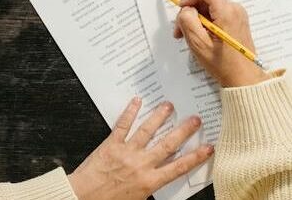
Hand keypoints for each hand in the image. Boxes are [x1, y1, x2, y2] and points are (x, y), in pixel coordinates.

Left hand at [69, 97, 212, 199]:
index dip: (196, 157)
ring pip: (147, 131)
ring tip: (170, 105)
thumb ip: (149, 187)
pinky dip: (130, 112)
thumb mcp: (136, 199)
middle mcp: (141, 164)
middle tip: (196, 119)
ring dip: (160, 117)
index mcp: (150, 181)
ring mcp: (127, 152)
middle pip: (168, 145)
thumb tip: (160, 178)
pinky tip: (137, 101)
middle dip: (184, 131)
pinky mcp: (111, 145)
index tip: (209, 147)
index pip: (179, 167)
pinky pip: (122, 125)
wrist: (83, 198)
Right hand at [173, 0, 268, 86]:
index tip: (183, 12)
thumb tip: (186, 9)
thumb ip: (188, 21)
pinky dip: (205, 23)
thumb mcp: (198, 44)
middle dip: (190, 11)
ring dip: (196, 19)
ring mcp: (237, 13)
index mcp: (226, 12)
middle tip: (181, 32)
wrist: (244, 78)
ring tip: (191, 38)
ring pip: (209, 5)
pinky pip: (216, 13)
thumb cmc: (223, 64)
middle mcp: (234, 8)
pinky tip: (202, 38)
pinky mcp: (237, 19)